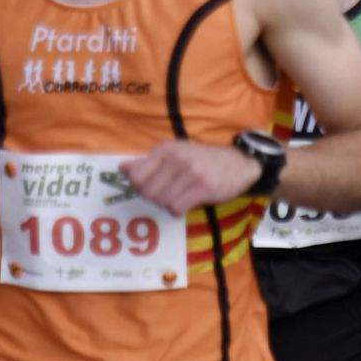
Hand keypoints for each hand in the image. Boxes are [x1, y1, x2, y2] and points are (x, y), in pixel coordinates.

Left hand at [123, 138, 260, 215]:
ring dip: (168, 204)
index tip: (150, 188)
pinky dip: (178, 210)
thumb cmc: (203, 160)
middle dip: (155, 198)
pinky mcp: (202, 187)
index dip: (139, 187)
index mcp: (166, 149)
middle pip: (148, 191)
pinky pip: (177, 207)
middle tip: (168, 194)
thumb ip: (148, 162)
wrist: (239, 164)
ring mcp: (190, 172)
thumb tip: (121, 168)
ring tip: (180, 197)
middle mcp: (176, 158)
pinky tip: (187, 203)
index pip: (136, 175)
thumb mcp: (175, 153)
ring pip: (162, 201)